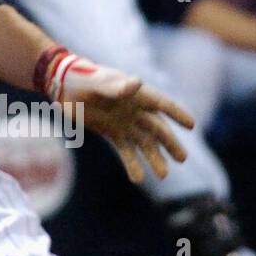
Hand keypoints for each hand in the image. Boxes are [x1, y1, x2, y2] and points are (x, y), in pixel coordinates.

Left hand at [40, 48, 191, 183]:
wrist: (63, 85)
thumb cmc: (83, 77)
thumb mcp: (98, 81)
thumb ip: (117, 86)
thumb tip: (137, 83)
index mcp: (137, 93)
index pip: (162, 104)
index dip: (177, 113)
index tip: (191, 125)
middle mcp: (135, 110)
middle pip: (157, 129)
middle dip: (170, 144)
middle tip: (182, 159)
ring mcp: (125, 123)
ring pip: (144, 144)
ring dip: (154, 159)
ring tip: (163, 175)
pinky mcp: (112, 133)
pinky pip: (126, 151)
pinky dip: (132, 164)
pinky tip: (138, 178)